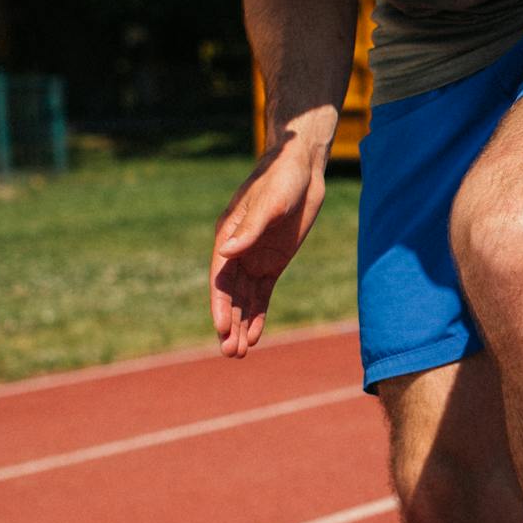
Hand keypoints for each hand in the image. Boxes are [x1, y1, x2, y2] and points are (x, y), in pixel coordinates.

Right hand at [210, 140, 326, 357]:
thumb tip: (226, 252)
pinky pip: (262, 295)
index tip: (222, 329)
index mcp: (228, 236)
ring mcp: (254, 259)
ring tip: (240, 354)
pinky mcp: (273, 263)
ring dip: (241, 326)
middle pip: (230, 295)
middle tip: (230, 353)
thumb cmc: (282, 179)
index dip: (220, 305)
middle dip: (229, 324)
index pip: (220, 279)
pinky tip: (256, 336)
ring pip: (245, 300)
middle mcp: (237, 252)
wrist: (302, 168)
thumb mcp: (270, 203)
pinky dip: (258, 315)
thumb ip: (250, 229)